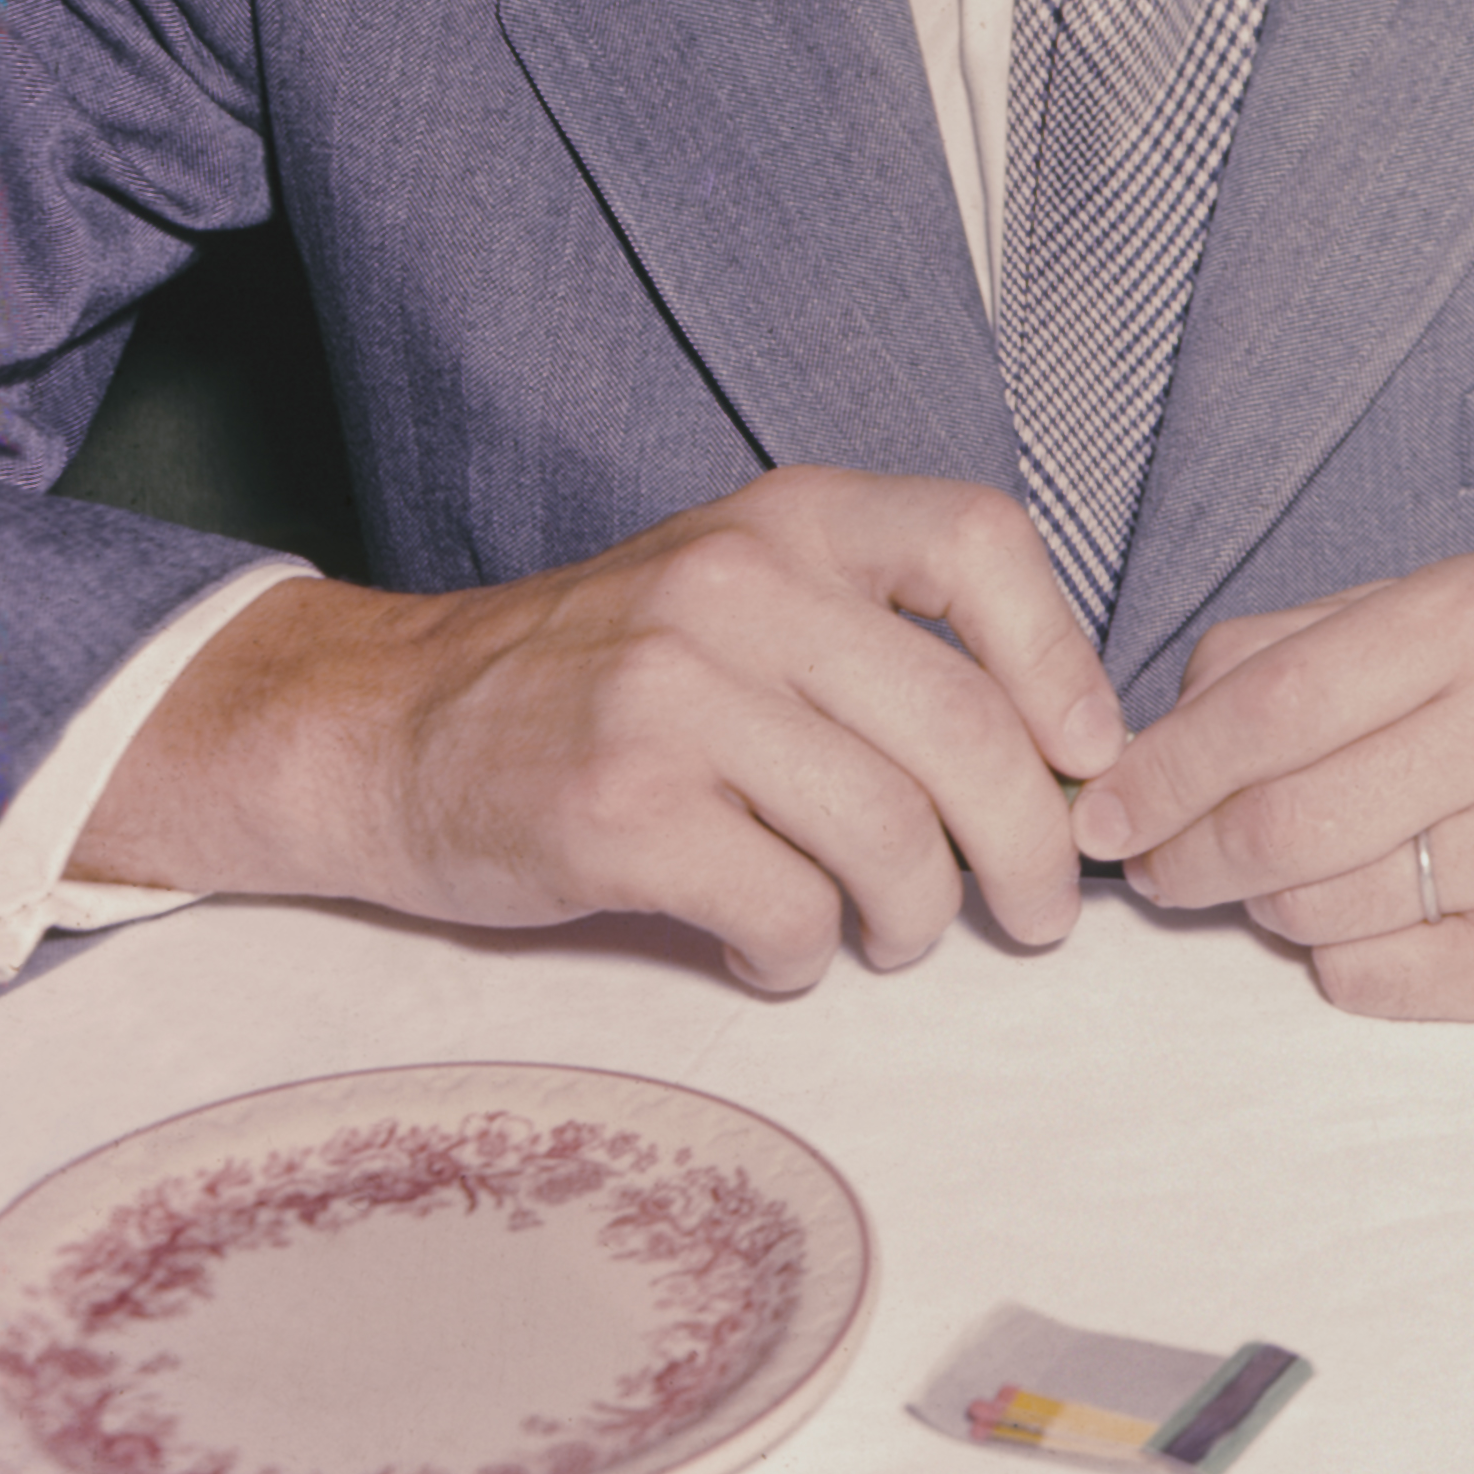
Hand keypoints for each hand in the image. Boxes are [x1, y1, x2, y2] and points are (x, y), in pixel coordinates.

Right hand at [74, 467, 1121, 993]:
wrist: (386, 729)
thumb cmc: (606, 678)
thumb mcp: (747, 594)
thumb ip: (886, 640)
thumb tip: (1063, 758)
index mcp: (792, 520)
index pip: (981, 543)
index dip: (1064, 660)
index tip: (1087, 757)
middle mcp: (740, 589)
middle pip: (964, 728)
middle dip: (1029, 845)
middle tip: (1037, 911)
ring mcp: (674, 697)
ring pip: (892, 835)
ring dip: (919, 915)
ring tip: (891, 931)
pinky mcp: (618, 810)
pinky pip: (789, 909)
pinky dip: (807, 953)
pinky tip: (778, 946)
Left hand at [1071, 555, 1473, 1019]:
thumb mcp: (1451, 607)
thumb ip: (1297, 650)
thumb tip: (1149, 742)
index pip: (1269, 709)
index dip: (1162, 774)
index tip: (1104, 814)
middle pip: (1281, 824)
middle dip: (1186, 858)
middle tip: (1159, 868)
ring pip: (1317, 910)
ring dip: (1267, 906)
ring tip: (1291, 877)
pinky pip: (1375, 981)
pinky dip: (1340, 959)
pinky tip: (1378, 914)